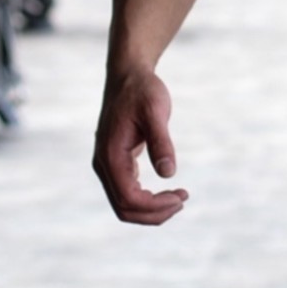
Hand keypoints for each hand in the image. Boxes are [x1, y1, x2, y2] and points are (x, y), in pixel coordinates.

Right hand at [93, 66, 188, 225]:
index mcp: (110, 155)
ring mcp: (107, 164)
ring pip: (124, 204)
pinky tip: (167, 191)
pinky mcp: (115, 162)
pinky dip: (146, 199)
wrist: (127, 74)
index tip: (180, 196)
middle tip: (182, 201)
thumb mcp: (155, 111)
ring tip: (179, 198)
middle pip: (124, 208)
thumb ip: (161, 142)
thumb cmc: (142, 90)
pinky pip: (126, 192)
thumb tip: (169, 174)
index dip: (154, 206)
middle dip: (154, 213)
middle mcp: (103, 164)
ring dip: (150, 209)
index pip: (128, 198)